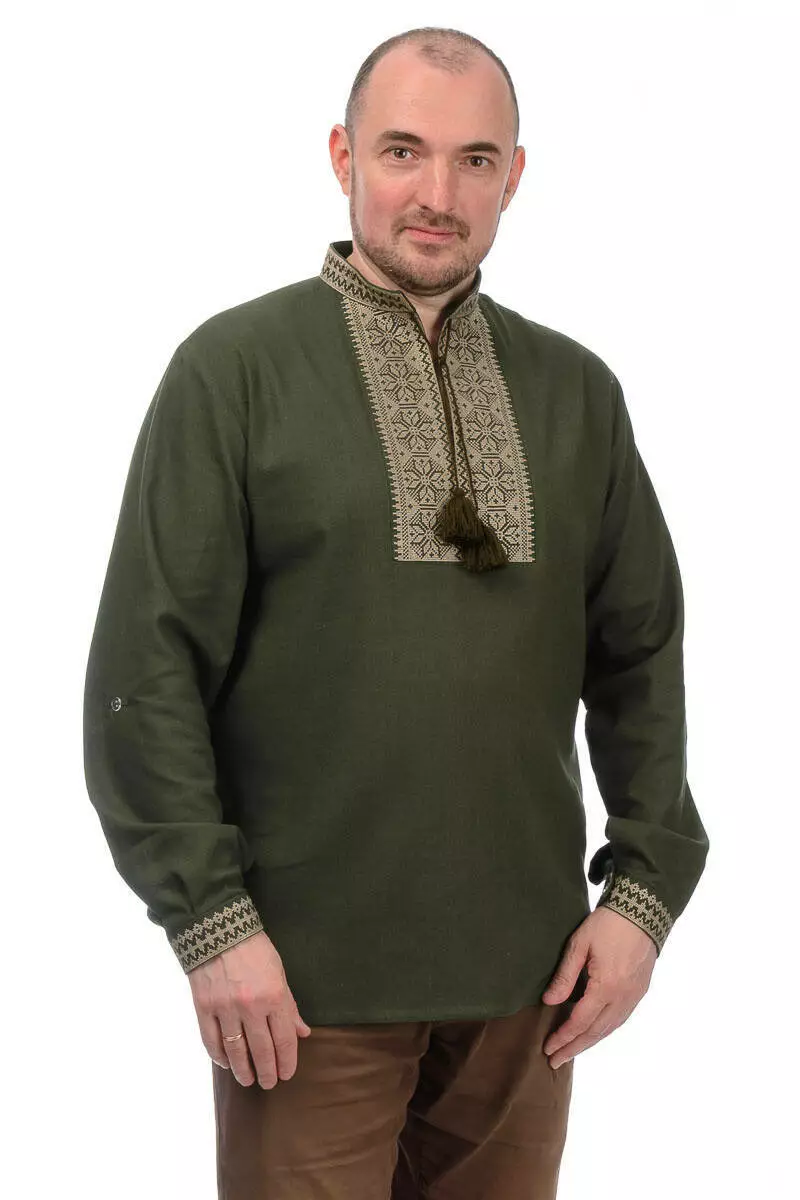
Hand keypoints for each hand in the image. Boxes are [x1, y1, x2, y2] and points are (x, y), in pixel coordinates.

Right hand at [187, 930, 311, 1088]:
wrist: (219, 930)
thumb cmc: (254, 949)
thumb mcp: (280, 972)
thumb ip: (289, 1006)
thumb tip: (302, 1032)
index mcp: (274, 995)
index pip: (284, 1039)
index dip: (287, 1060)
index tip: (287, 1074)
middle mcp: (251, 1006)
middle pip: (262, 1050)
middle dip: (267, 1071)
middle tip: (269, 1083)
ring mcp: (226, 1008)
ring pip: (236, 1051)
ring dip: (243, 1070)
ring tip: (248, 1080)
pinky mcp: (204, 1008)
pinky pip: (212, 1041)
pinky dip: (219, 1056)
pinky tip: (226, 1063)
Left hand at [541, 906, 657, 1068]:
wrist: (642, 912)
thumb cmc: (607, 925)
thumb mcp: (579, 945)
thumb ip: (565, 976)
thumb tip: (549, 1001)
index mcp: (606, 988)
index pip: (580, 1022)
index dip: (563, 1037)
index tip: (548, 1048)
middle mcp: (622, 998)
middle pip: (595, 1032)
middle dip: (574, 1047)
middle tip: (555, 1060)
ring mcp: (634, 996)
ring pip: (609, 1029)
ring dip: (589, 1042)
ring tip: (572, 1051)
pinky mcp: (639, 991)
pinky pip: (620, 1019)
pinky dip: (604, 1030)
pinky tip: (594, 1033)